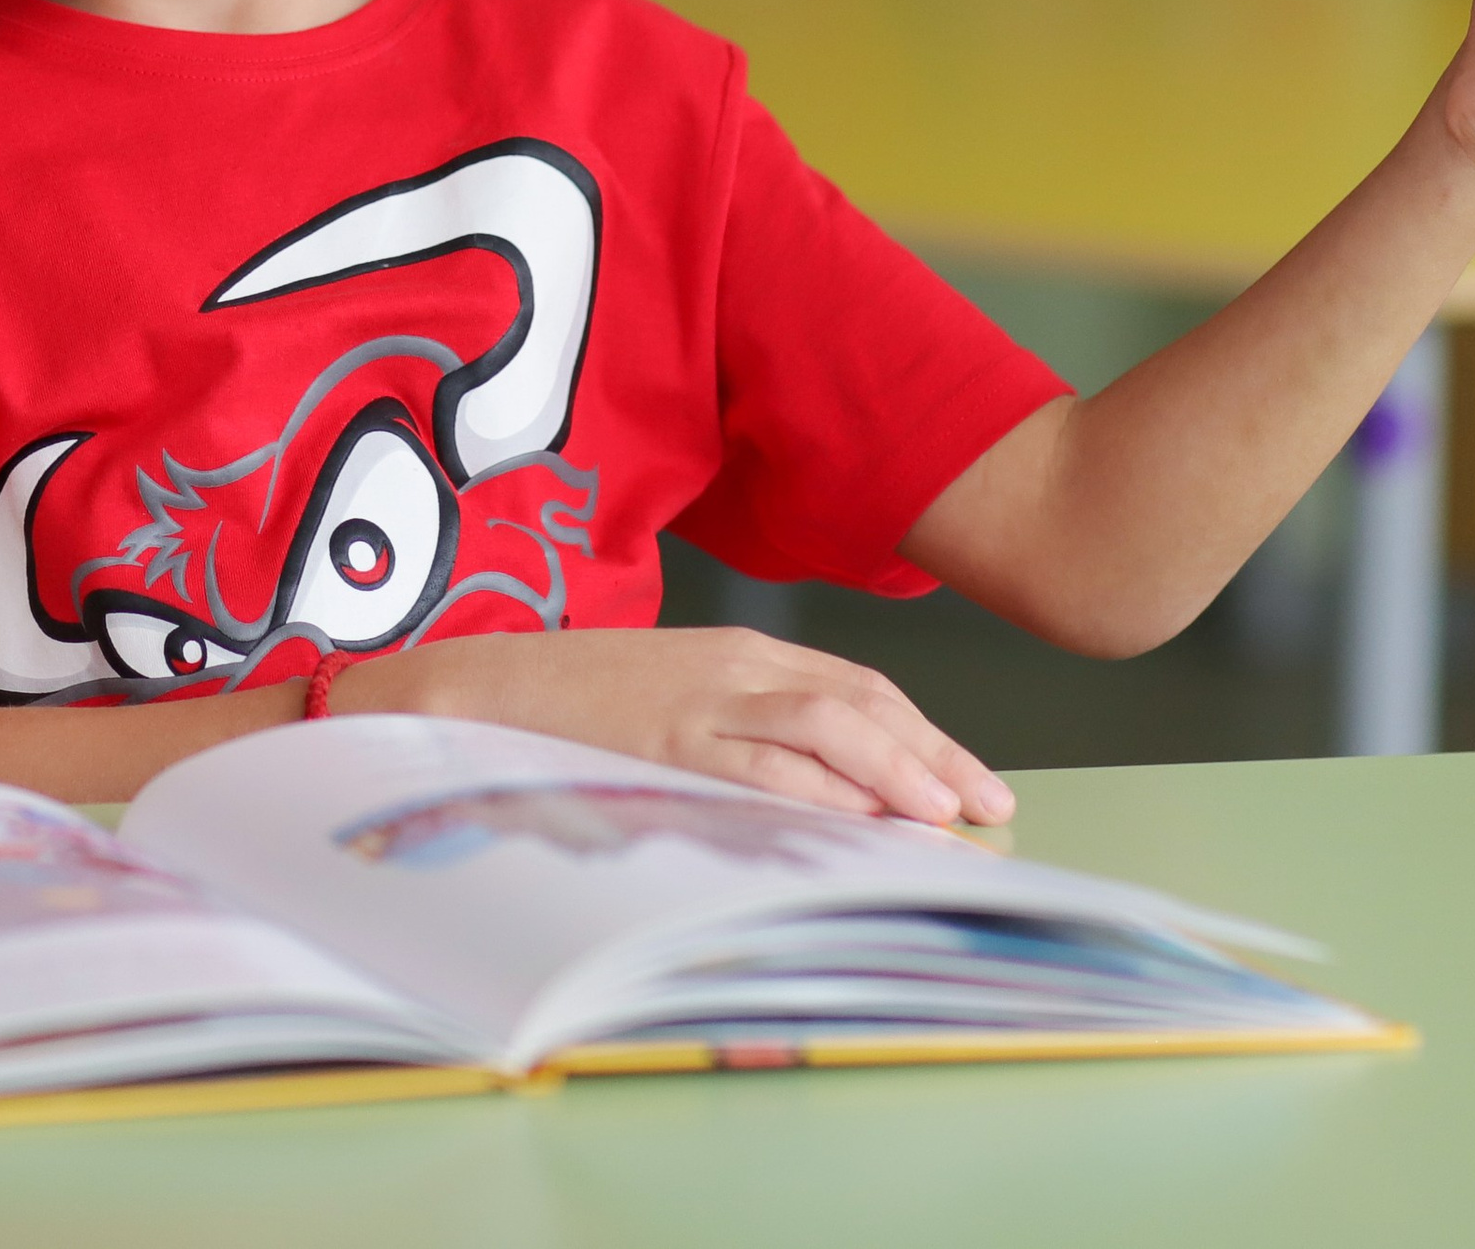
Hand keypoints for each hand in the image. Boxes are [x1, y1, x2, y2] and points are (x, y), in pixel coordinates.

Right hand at [334, 626, 1012, 826]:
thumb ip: (746, 726)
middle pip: (858, 700)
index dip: (922, 733)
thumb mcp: (676, 697)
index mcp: (739, 652)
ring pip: (824, 724)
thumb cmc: (580, 703)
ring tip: (947, 817)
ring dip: (896, 771)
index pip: (855, 687)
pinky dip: (820, 791)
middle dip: (932, 755)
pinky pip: (759, 763)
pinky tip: (861, 821)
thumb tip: (829, 787)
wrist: (486, 688)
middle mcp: (732, 666)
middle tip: (988, 806)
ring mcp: (701, 700)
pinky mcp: (668, 740)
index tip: (971, 780)